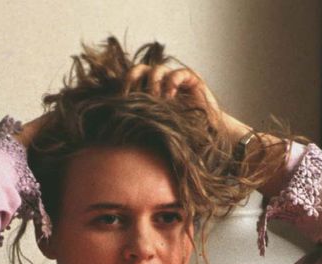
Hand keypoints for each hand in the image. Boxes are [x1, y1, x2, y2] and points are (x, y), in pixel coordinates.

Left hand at [122, 65, 249, 141]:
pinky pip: (177, 73)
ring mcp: (175, 78)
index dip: (123, 86)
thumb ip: (139, 121)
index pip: (130, 80)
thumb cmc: (181, 135)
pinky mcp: (192, 78)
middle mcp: (160, 82)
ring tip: (156, 101)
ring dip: (153, 84)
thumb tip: (112, 125)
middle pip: (139, 69)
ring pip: (157, 70)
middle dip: (133, 79)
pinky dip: (171, 83)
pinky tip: (170, 98)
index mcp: (148, 91)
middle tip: (132, 95)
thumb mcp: (155, 128)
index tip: (120, 101)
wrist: (209, 136)